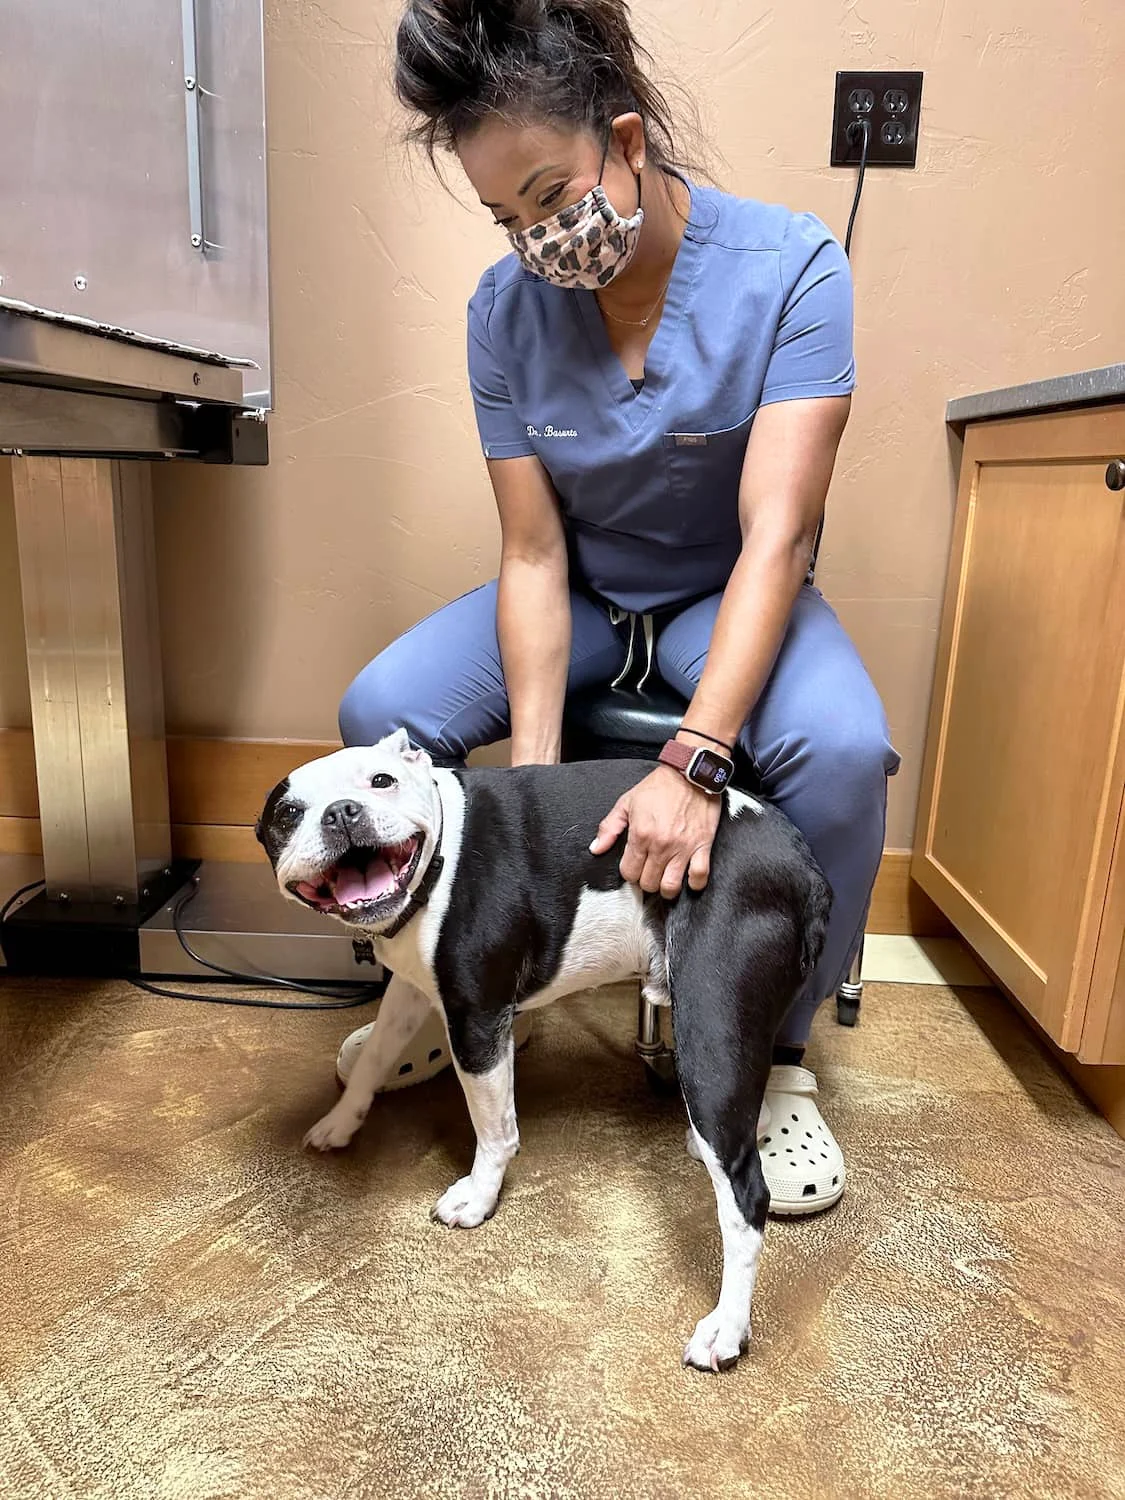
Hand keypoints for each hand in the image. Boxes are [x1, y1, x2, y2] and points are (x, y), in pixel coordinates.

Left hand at [590, 765, 721, 897]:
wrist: (689, 773)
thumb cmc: (659, 786)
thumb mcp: (627, 802)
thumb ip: (609, 828)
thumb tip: (596, 849)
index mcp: (640, 835)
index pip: (629, 872)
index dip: (629, 872)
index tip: (633, 866)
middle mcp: (661, 845)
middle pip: (648, 883)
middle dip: (645, 880)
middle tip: (648, 870)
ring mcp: (683, 848)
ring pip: (671, 886)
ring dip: (666, 888)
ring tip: (665, 879)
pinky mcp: (702, 846)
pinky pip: (700, 876)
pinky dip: (694, 883)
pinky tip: (688, 879)